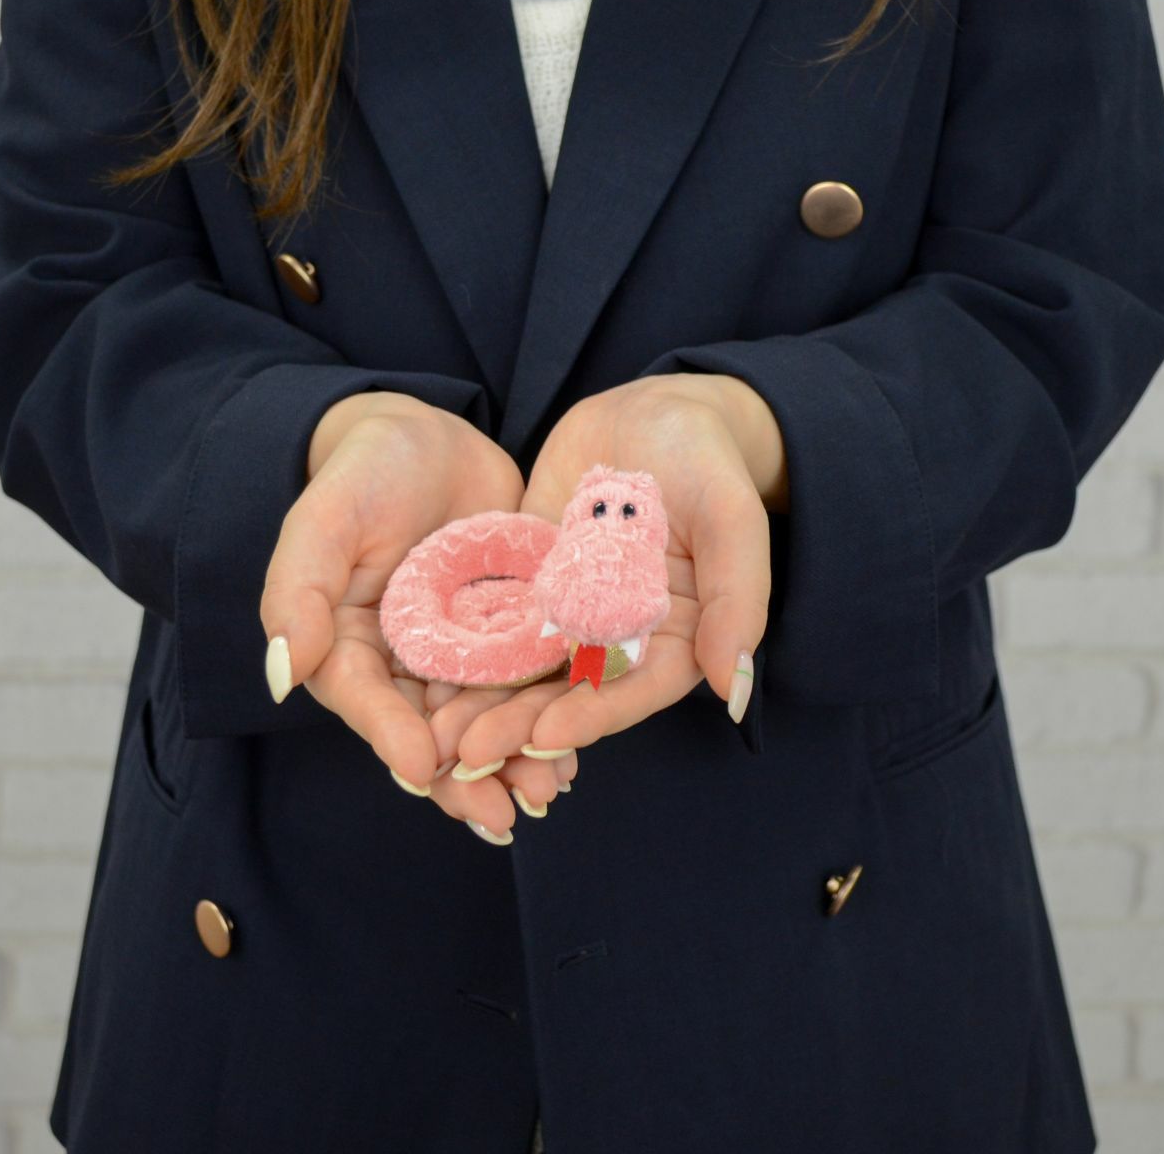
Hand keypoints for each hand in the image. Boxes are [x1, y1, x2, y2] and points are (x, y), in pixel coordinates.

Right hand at [259, 390, 567, 839]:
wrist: (429, 439)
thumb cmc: (364, 473)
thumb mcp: (325, 521)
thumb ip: (299, 592)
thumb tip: (283, 674)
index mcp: (351, 648)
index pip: (369, 701)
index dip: (392, 737)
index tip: (423, 768)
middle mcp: (407, 663)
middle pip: (433, 730)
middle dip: (466, 775)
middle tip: (501, 816)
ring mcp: (463, 651)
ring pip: (487, 717)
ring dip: (516, 758)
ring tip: (549, 790)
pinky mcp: (511, 631)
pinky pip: (530, 680)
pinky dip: (551, 713)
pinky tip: (577, 745)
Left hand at [424, 372, 785, 775]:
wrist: (653, 412)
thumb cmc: (706, 459)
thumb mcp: (731, 517)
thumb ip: (738, 598)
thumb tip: (735, 689)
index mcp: (676, 637)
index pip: (634, 691)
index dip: (592, 717)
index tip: (545, 739)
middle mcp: (619, 638)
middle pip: (570, 693)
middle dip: (520, 725)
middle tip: (468, 751)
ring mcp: (571, 613)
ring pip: (526, 669)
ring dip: (485, 703)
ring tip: (438, 733)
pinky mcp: (532, 584)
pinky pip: (496, 623)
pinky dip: (465, 650)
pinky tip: (425, 674)